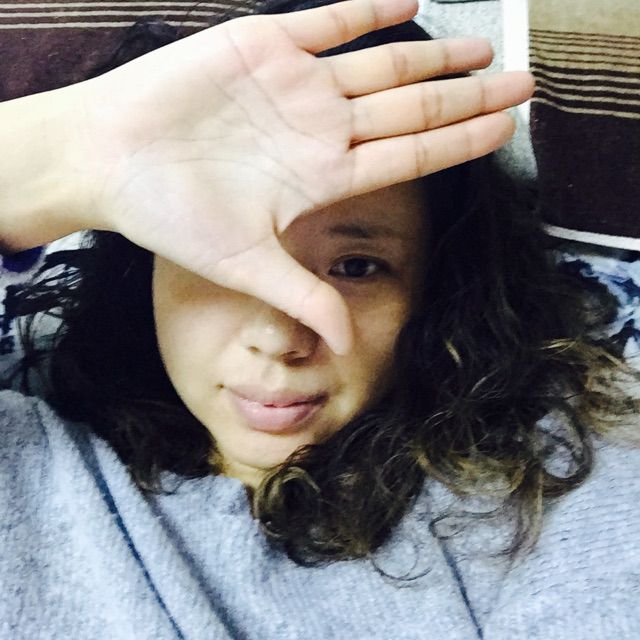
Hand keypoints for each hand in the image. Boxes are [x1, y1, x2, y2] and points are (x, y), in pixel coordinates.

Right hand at [69, 0, 533, 352]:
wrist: (110, 161)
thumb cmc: (171, 215)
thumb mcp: (246, 264)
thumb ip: (304, 297)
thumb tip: (345, 348)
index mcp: (321, 177)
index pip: (409, 156)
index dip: (461, 143)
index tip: (508, 130)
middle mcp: (319, 130)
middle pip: (411, 110)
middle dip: (469, 97)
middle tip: (524, 83)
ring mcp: (295, 87)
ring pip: (382, 64)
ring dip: (434, 54)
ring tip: (483, 47)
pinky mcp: (262, 45)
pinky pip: (328, 20)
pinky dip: (368, 8)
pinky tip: (411, 0)